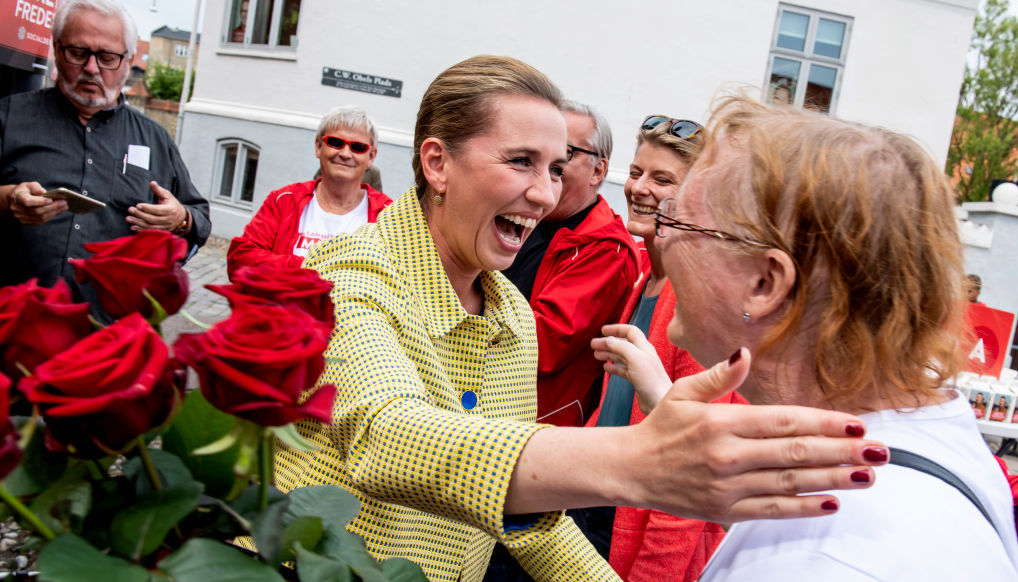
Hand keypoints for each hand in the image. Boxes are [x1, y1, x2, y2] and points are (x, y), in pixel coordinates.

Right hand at [5, 182, 67, 224]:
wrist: (14, 199)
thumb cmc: (25, 190)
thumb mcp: (29, 185)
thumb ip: (36, 187)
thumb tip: (44, 192)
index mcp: (16, 197)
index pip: (28, 201)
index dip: (40, 201)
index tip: (51, 199)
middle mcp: (17, 208)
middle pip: (36, 211)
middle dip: (52, 207)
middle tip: (64, 203)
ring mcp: (21, 216)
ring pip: (40, 217)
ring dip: (54, 212)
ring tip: (64, 207)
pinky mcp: (26, 221)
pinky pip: (40, 221)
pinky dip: (50, 216)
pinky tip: (58, 211)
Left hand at [127, 181, 185, 231]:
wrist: (181, 218)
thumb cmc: (172, 204)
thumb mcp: (168, 195)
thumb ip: (159, 190)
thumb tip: (152, 183)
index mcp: (170, 210)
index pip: (158, 210)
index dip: (148, 208)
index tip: (138, 205)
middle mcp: (168, 219)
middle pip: (153, 219)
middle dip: (140, 215)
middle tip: (130, 210)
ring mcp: (165, 227)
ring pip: (150, 226)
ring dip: (138, 223)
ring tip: (128, 218)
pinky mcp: (161, 232)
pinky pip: (150, 232)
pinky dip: (141, 230)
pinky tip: (133, 227)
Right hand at [591, 324, 670, 413]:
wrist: (659, 401)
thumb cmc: (651, 380)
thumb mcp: (635, 358)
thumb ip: (621, 346)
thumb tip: (608, 340)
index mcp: (643, 347)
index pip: (630, 331)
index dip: (616, 329)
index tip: (603, 330)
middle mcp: (641, 355)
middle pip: (622, 344)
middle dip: (608, 343)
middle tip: (594, 345)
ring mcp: (638, 367)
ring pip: (621, 357)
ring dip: (608, 354)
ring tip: (596, 355)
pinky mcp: (636, 379)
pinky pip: (622, 369)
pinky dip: (613, 367)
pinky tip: (606, 368)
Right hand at [624, 348, 886, 521]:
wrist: (630, 470)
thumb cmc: (660, 428)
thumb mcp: (683, 393)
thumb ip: (719, 376)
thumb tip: (745, 353)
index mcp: (722, 422)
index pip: (784, 421)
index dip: (824, 423)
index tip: (858, 424)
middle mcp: (728, 455)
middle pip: (796, 452)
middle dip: (842, 452)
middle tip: (881, 452)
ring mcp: (728, 486)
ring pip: (790, 482)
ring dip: (833, 479)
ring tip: (867, 475)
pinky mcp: (725, 510)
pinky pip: (771, 510)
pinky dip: (803, 508)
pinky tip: (832, 502)